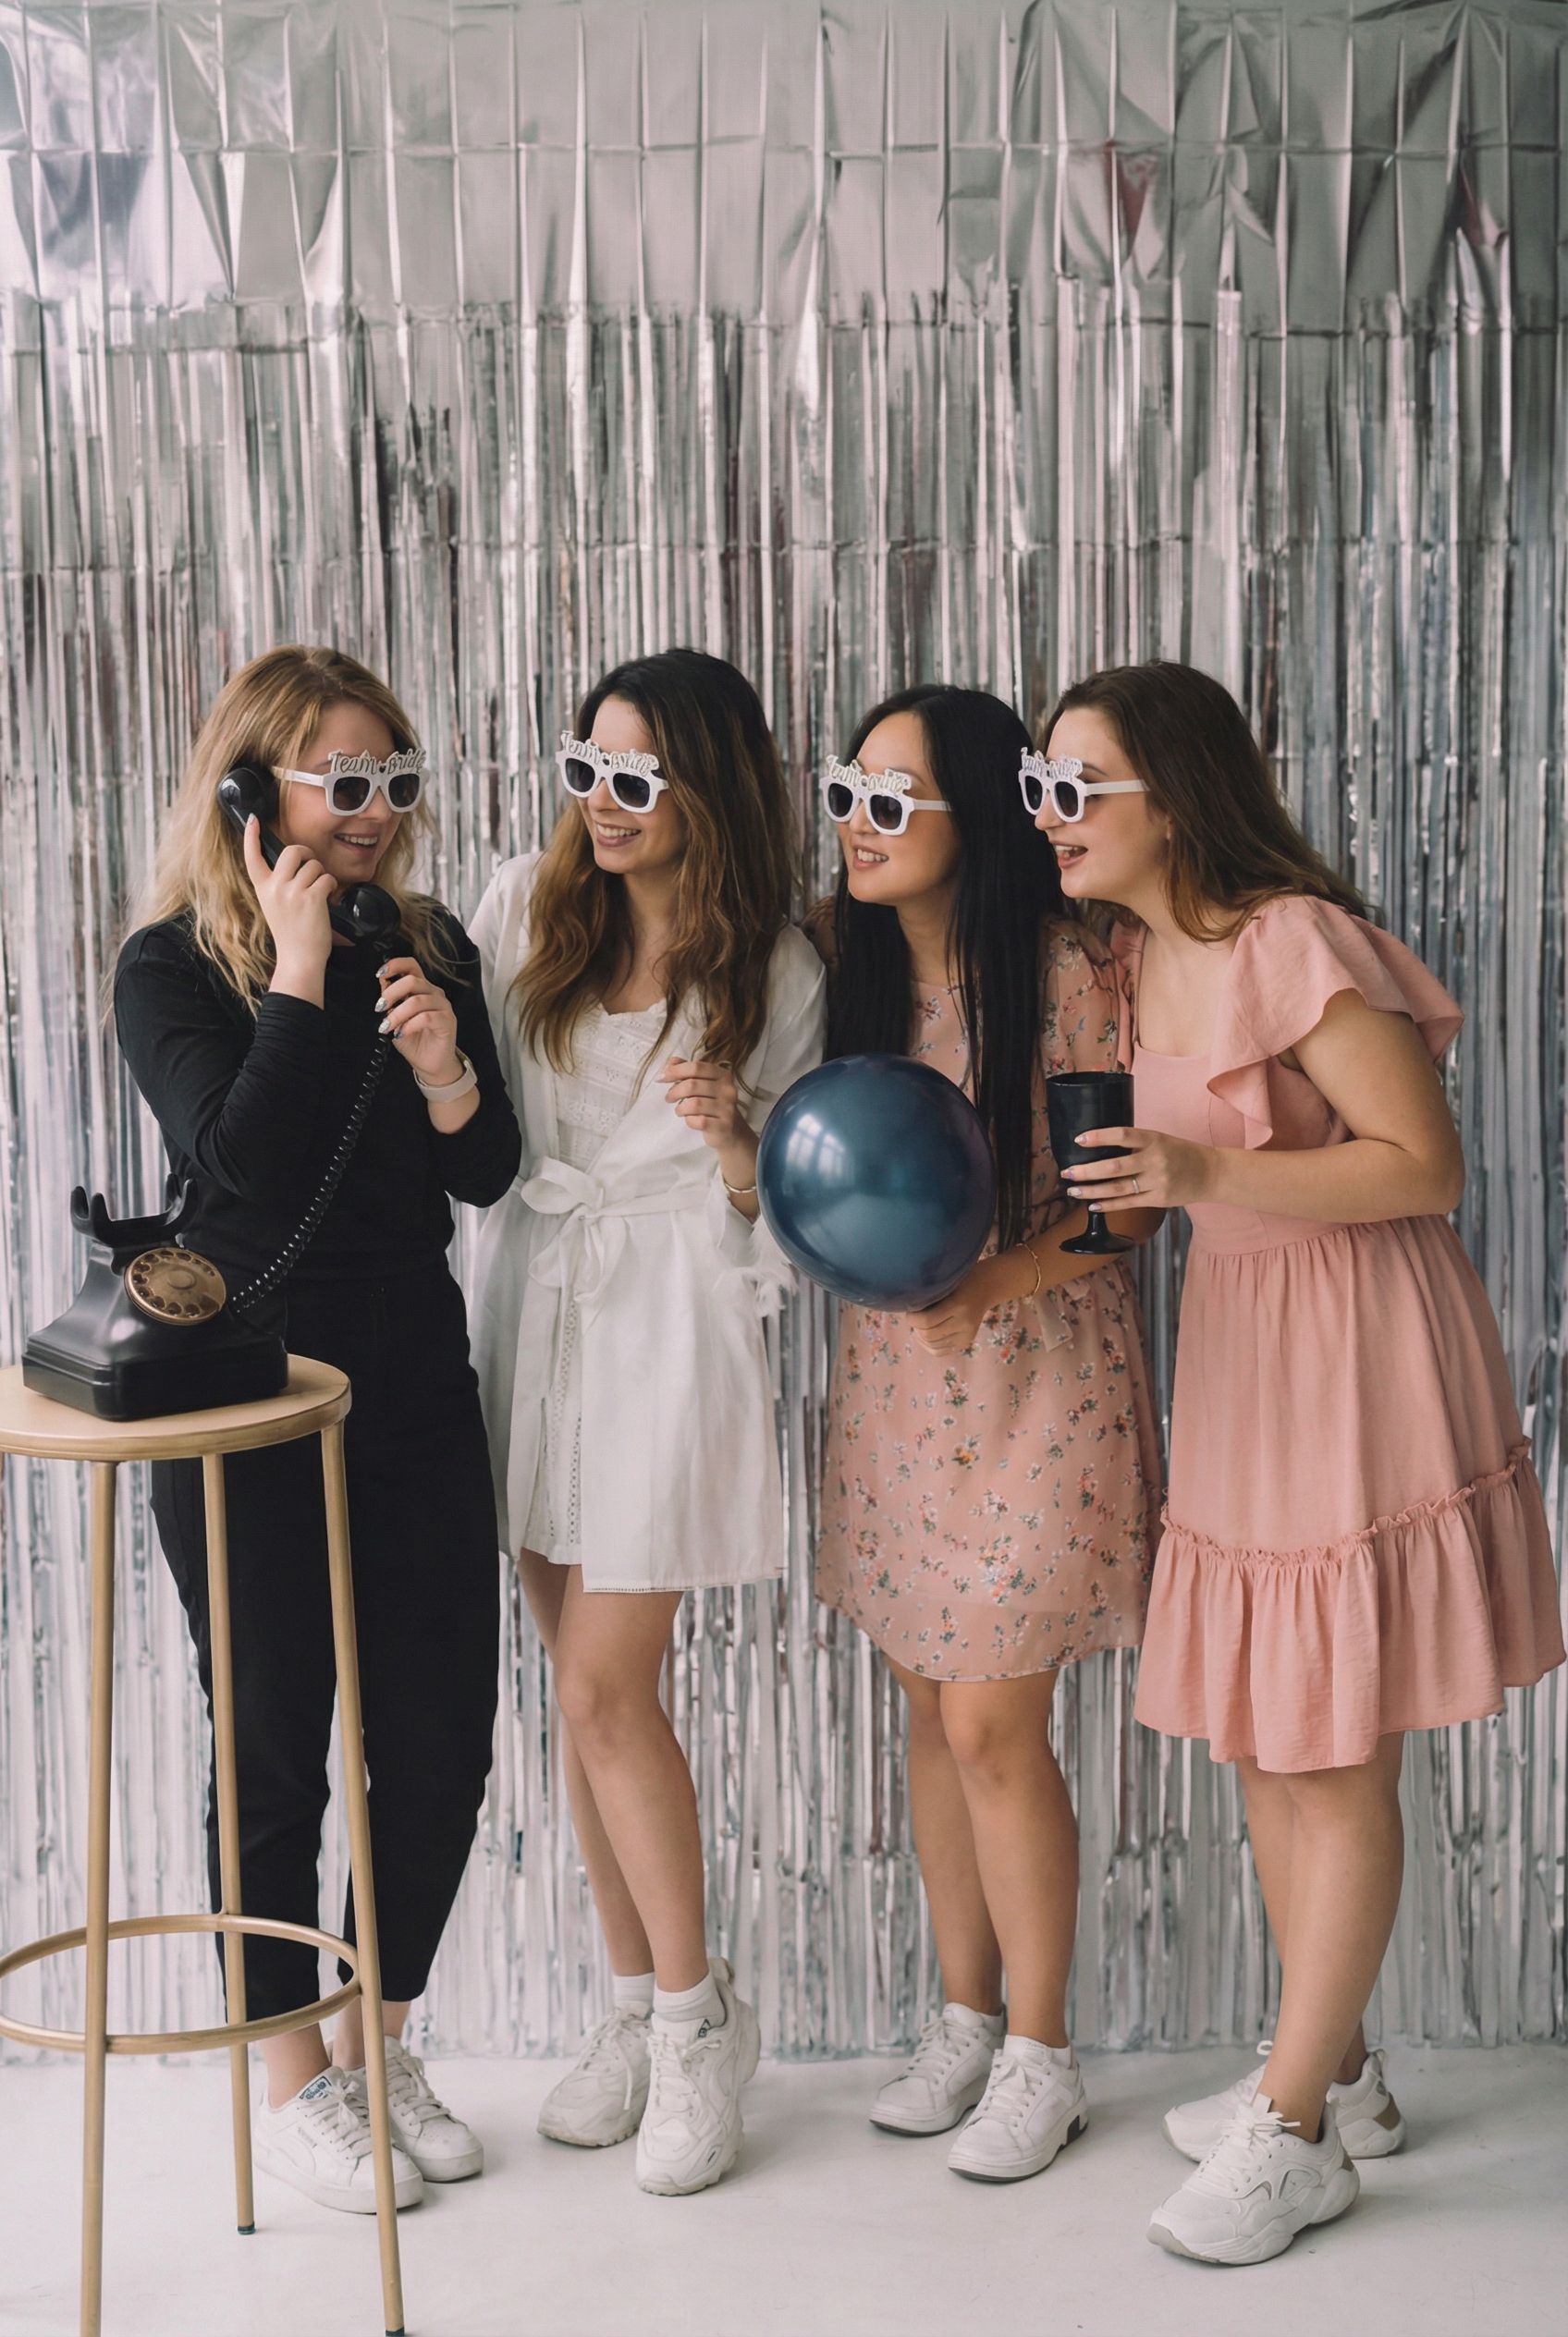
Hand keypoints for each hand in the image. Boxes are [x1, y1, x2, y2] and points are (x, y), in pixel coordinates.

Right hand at [243, 814, 333, 971]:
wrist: (298, 959)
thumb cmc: (291, 934)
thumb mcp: (275, 907)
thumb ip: (279, 885)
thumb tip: (296, 864)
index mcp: (263, 889)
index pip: (252, 857)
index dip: (251, 837)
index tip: (253, 820)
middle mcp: (274, 887)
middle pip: (291, 850)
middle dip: (307, 853)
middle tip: (312, 865)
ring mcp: (292, 892)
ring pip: (313, 865)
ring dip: (322, 875)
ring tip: (319, 892)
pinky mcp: (311, 897)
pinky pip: (326, 878)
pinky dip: (331, 886)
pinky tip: (327, 898)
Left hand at [377, 957, 460, 1081]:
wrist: (430, 1065)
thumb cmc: (414, 1041)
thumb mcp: (395, 1019)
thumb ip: (390, 1002)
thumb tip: (382, 983)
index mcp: (421, 988)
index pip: (411, 966)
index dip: (395, 965)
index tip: (380, 974)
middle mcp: (433, 993)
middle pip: (412, 980)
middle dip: (391, 993)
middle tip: (379, 1008)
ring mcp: (443, 1006)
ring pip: (417, 1000)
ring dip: (397, 1014)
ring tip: (386, 1027)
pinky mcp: (447, 1021)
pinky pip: (426, 1017)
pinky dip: (409, 1025)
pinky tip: (401, 1033)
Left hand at [659, 1056, 744, 1150]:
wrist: (732, 1131)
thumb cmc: (713, 1104)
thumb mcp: (704, 1084)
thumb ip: (688, 1070)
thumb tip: (670, 1061)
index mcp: (723, 1075)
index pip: (696, 1067)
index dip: (675, 1071)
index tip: (661, 1077)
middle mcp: (728, 1090)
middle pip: (692, 1085)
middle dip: (675, 1091)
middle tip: (669, 1098)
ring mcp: (727, 1108)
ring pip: (694, 1104)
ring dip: (680, 1108)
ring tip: (679, 1110)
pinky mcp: (724, 1126)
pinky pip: (699, 1121)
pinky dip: (689, 1121)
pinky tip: (690, 1120)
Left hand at [909, 1259, 1001, 1356]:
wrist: (986, 1286)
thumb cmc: (960, 1280)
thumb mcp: (946, 1281)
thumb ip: (929, 1294)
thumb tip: (905, 1307)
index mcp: (958, 1305)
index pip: (926, 1321)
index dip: (911, 1318)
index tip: (909, 1309)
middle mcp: (964, 1324)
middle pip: (928, 1335)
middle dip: (915, 1327)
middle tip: (914, 1316)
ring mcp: (966, 1336)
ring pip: (932, 1345)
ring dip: (920, 1336)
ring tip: (920, 1324)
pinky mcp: (965, 1343)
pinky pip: (939, 1352)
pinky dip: (928, 1345)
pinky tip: (925, 1334)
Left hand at [1066, 1125, 1216, 1212]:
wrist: (1211, 1173)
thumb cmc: (1181, 1153)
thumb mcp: (1160, 1138)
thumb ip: (1135, 1143)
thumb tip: (1100, 1147)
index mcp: (1154, 1138)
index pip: (1122, 1135)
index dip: (1099, 1137)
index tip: (1079, 1140)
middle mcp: (1155, 1159)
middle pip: (1114, 1166)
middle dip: (1087, 1170)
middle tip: (1067, 1172)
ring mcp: (1157, 1181)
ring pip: (1118, 1187)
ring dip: (1092, 1190)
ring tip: (1073, 1190)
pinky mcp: (1159, 1199)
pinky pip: (1129, 1203)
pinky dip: (1109, 1205)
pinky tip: (1093, 1204)